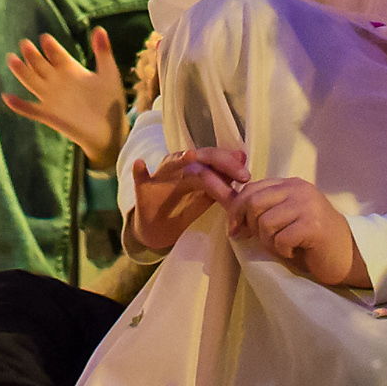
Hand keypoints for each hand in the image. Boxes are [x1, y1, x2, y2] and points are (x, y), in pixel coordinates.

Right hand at [0, 28, 121, 156]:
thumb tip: (99, 29)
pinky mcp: (49, 115)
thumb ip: (103, 52)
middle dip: (32, 55)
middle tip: (25, 43)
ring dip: (21, 72)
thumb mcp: (108, 74)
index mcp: (70, 69)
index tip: (45, 38)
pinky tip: (7, 97)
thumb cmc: (111, 101)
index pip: (56, 54)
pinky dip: (19, 105)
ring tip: (11, 59)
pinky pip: (30, 109)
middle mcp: (58, 82)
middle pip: (40, 65)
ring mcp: (51, 98)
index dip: (51, 47)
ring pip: (32, 82)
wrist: (110, 131)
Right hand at [124, 142, 249, 254]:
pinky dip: (139, 171)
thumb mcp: (204, 198)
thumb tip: (244, 169)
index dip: (231, 165)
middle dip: (220, 163)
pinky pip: (139, 179)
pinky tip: (139, 164)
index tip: (247, 176)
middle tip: (241, 175)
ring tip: (189, 156)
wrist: (156, 229)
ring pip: (171, 164)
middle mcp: (177, 167)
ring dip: (179, 160)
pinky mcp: (143, 190)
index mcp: (194, 168)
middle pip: (199, 159)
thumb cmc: (181, 209)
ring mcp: (159, 177)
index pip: (214, 160)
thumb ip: (220, 184)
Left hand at [231, 174, 365, 289]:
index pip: (251, 188)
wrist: (347, 255)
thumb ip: (263, 210)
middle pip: (253, 202)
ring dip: (268, 242)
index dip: (236, 209)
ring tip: (283, 247)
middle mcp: (299, 189)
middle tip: (262, 241)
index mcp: (291, 184)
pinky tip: (294, 251)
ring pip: (265, 222)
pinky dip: (282, 250)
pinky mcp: (313, 226)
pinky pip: (281, 239)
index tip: (235, 230)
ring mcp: (308, 206)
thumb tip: (229, 212)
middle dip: (250, 226)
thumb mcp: (285, 219)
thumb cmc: (311, 241)